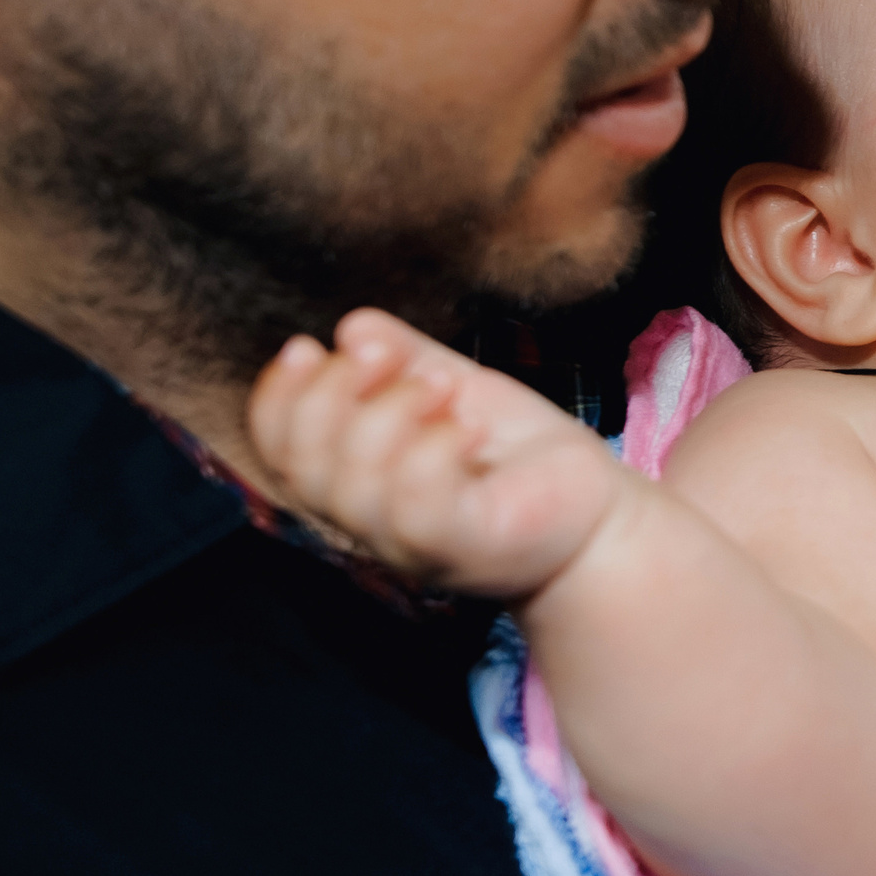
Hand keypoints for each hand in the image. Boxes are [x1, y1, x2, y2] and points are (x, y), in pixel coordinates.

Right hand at [247, 307, 629, 598]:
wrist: (598, 510)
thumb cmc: (521, 455)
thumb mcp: (456, 388)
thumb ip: (403, 358)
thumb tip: (351, 326)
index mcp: (353, 479)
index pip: (276, 447)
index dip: (277, 395)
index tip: (307, 344)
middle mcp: (369, 520)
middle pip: (302, 465)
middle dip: (334, 395)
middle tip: (393, 358)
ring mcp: (412, 543)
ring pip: (353, 484)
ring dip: (393, 415)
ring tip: (449, 390)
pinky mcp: (461, 549)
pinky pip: (417, 504)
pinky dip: (434, 450)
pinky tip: (470, 428)